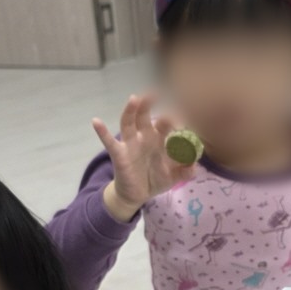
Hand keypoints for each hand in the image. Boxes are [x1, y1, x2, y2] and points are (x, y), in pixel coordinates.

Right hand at [93, 93, 193, 221]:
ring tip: (134, 98)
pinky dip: (102, 132)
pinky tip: (96, 121)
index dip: (174, 121)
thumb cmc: (155, 179)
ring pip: (129, 122)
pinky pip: (109, 142)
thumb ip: (186, 171)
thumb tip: (195, 165)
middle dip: (150, 104)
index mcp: (159, 139)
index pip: (167, 123)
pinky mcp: (119, 154)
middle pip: (146, 115)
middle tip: (156, 94)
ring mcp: (130, 144)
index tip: (182, 126)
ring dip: (131, 110)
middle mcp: (144, 136)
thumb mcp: (174, 177)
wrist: (137, 195)